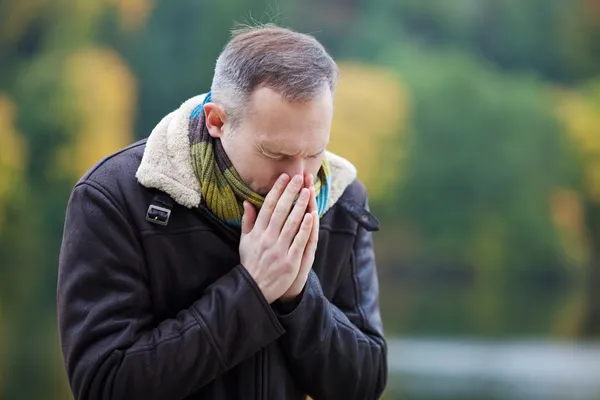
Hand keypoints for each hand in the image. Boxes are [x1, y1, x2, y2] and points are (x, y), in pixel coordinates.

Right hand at [239, 173, 313, 303]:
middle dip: (290, 193)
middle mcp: (267, 239)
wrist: (254, 289)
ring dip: (300, 206)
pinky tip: (311, 215)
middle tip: (298, 178)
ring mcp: (279, 250)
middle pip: (281, 211)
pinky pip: (299, 241)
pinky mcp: (289, 261)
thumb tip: (247, 202)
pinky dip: (305, 228)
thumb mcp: (245, 241)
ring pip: (291, 223)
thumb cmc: (251, 262)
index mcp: (257, 232)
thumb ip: (247, 221)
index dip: (276, 191)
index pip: (268, 207)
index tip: (284, 177)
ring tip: (307, 191)